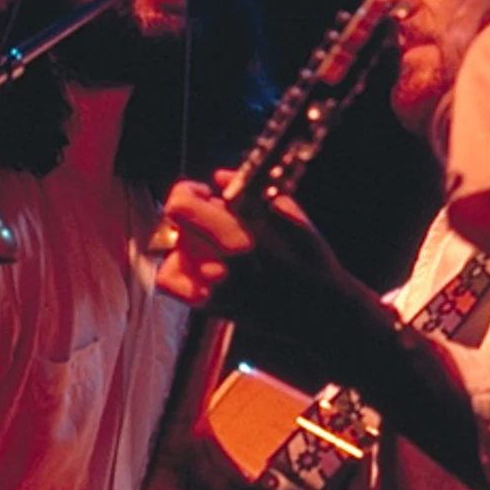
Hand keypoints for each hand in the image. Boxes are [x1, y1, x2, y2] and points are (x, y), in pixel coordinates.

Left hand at [155, 171, 363, 333]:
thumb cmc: (311, 263)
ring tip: (209, 247)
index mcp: (242, 233)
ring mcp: (213, 286)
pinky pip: (170, 283)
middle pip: (175, 226)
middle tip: (208, 219)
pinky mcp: (210, 307)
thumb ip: (253, 192)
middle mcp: (221, 260)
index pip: (182, 204)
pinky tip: (198, 268)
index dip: (190, 192)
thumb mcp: (292, 216)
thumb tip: (220, 177)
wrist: (320, 312)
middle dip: (189, 216)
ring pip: (171, 252)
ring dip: (184, 243)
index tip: (204, 194)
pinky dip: (176, 271)